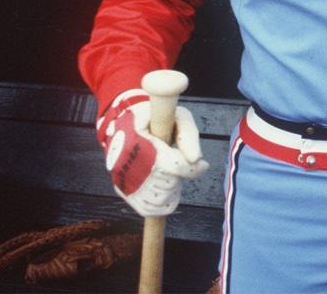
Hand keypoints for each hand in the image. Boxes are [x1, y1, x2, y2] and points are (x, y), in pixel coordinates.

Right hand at [96, 90, 208, 216]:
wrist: (124, 124)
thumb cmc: (156, 119)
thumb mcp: (175, 115)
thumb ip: (188, 133)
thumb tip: (197, 159)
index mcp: (138, 142)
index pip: (172, 166)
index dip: (192, 169)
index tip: (203, 165)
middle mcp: (127, 165)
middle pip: (168, 183)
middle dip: (182, 174)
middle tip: (182, 163)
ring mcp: (123, 181)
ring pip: (161, 198)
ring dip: (174, 188)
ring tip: (173, 173)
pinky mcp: (123, 191)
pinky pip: (148, 209)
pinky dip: (164, 204)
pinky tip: (169, 190)